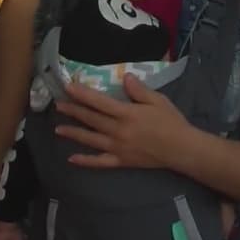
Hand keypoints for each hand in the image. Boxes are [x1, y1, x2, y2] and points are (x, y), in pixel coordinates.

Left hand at [54, 74, 190, 169]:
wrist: (181, 149)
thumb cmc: (171, 122)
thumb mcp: (157, 100)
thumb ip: (139, 90)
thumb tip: (125, 77)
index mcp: (126, 113)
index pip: (99, 102)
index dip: (82, 94)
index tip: (68, 88)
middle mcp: (118, 130)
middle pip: (91, 119)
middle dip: (73, 111)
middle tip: (59, 105)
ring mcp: (117, 148)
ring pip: (90, 139)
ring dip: (74, 133)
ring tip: (58, 129)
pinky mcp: (121, 161)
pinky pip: (99, 162)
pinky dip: (85, 161)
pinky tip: (72, 159)